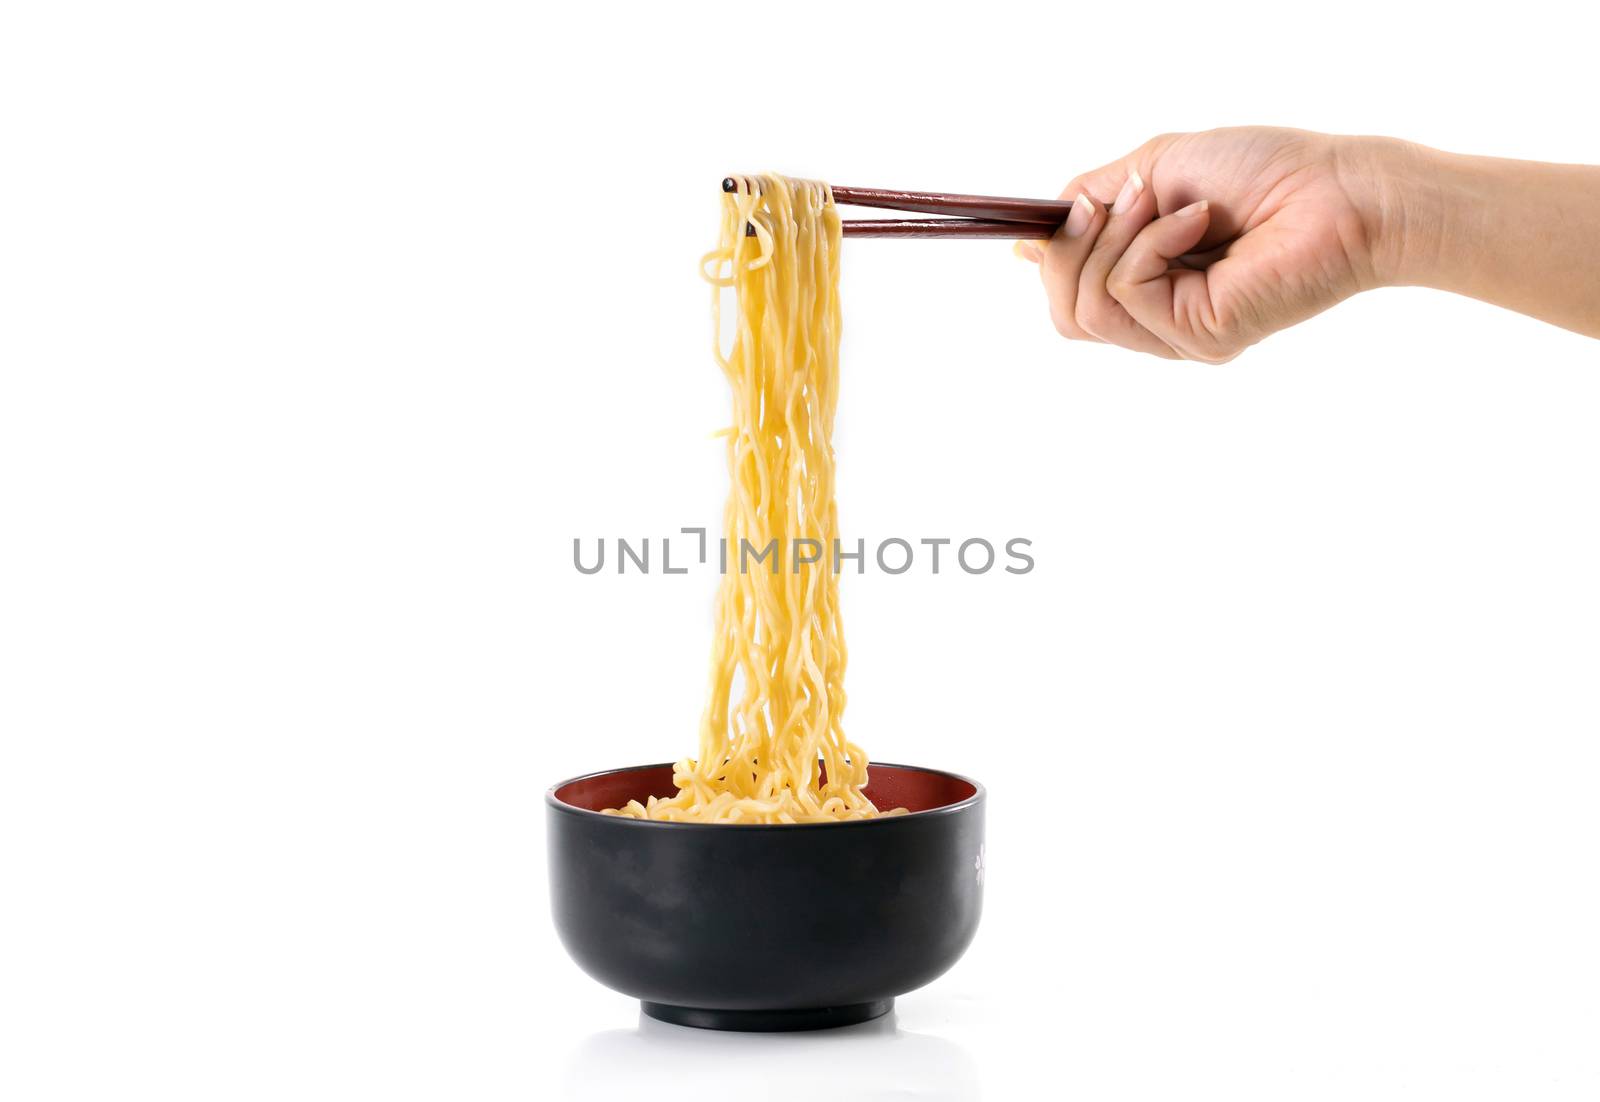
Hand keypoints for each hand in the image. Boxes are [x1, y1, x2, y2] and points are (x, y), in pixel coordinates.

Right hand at [1019, 127, 1392, 361]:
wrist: (1336, 188)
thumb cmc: (1262, 170)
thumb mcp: (1154, 168)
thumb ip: (1093, 203)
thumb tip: (1034, 234)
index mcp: (1151, 287)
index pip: (1070, 302)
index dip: (1051, 263)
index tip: (1044, 223)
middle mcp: (1161, 321)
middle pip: (1066, 313)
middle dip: (1071, 247)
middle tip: (1123, 196)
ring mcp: (1178, 336)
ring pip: (1086, 307)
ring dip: (1113, 238)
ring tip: (1163, 200)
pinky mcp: (1196, 338)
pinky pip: (1128, 291)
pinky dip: (1151, 242)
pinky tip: (1197, 219)